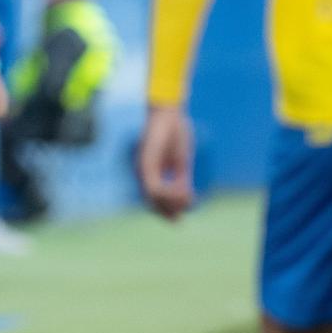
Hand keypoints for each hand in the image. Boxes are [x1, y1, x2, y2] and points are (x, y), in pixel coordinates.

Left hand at [137, 105, 194, 220]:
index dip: (166, 211)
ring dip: (171, 202)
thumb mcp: (181, 161)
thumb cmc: (175, 133)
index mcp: (151, 172)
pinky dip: (170, 193)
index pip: (154, 199)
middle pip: (152, 203)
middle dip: (168, 212)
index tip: (179, 218)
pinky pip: (155, 187)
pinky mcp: (146, 163)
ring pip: (153, 197)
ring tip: (188, 199)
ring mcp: (143, 168)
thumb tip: (185, 198)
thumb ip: (180, 179)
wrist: (168, 113)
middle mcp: (143, 172)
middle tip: (180, 219)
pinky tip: (184, 190)